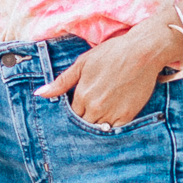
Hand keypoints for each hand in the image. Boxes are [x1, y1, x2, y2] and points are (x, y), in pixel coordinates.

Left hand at [35, 21, 175, 126]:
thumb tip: (39, 94)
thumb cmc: (112, 53)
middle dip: (83, 119)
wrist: (143, 52)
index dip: (73, 111)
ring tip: (100, 113)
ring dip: (96, 124)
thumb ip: (61, 82)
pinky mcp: (128, 116)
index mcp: (82, 95)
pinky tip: (111, 118)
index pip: (71, 114)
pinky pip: (114, 130)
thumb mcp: (82, 63)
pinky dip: (111, 127)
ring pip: (98, 129)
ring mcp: (112, 113)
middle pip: (83, 124)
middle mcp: (95, 108)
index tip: (78, 106)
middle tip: (89, 110)